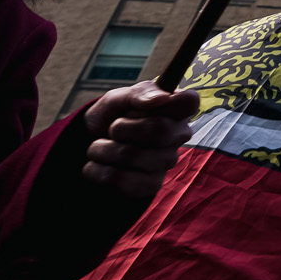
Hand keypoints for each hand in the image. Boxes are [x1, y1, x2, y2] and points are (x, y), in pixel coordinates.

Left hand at [81, 81, 199, 198]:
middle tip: (112, 128)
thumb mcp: (118, 98)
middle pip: (159, 130)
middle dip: (121, 128)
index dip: (170, 102)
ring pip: (131, 156)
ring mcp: (166, 162)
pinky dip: (98, 170)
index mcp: (176, 109)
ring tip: (99, 147)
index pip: (189, 102)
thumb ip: (139, 92)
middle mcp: (178, 136)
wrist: (90, 147)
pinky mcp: (150, 186)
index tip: (150, 103)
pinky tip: (101, 165)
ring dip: (102, 150)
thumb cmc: (112, 117)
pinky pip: (119, 180)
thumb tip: (161, 98)